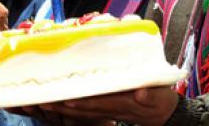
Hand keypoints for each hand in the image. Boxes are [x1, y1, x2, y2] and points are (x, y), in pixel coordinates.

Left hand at [20, 86, 178, 125]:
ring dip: (62, 109)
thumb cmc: (162, 102)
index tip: (65, 100)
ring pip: (80, 112)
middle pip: (83, 111)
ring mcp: (107, 111)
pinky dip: (70, 107)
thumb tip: (140, 94)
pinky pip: (84, 111)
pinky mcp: (106, 109)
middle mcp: (111, 110)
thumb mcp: (160, 96)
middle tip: (43, 102)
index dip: (81, 103)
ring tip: (44, 103)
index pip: (97, 104)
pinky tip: (59, 103)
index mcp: (122, 104)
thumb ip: (150, 94)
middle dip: (63, 108)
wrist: (164, 115)